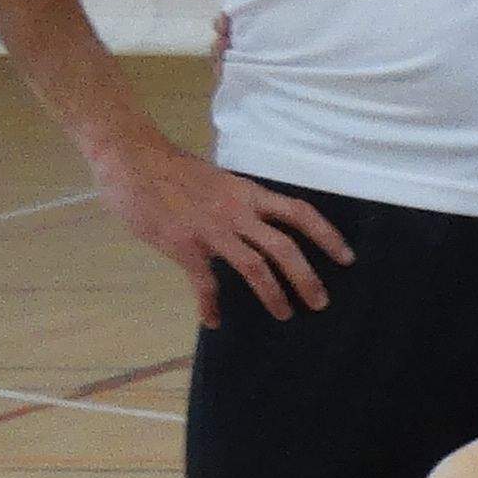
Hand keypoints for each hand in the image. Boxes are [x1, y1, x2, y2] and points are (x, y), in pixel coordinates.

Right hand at [92, 128, 349, 322]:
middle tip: (320, 302)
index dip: (327, 236)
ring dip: (273, 295)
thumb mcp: (218, 180)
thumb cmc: (171, 167)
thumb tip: (253, 223)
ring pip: (255, 268)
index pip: (300, 213)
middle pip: (285, 248)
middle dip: (307, 278)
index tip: (346, 257)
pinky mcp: (184, 245)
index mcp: (248, 194)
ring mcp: (212, 230)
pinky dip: (210, 304)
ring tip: (285, 314)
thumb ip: (237, 202)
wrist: (131, 157)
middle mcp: (237, 212)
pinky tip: (213, 319)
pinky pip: (204, 282)